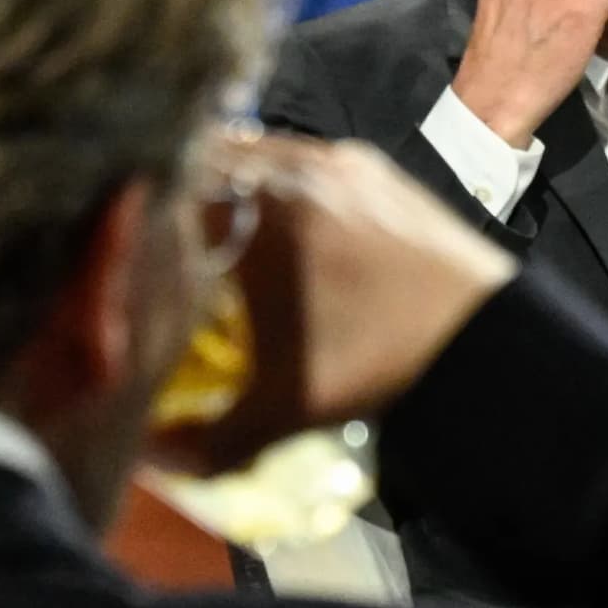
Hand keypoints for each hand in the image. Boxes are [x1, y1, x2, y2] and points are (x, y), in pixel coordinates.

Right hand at [152, 134, 518, 470]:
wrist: (492, 341)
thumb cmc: (383, 368)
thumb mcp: (283, 410)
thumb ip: (204, 440)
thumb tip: (149, 455)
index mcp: (257, 214)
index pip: (159, 182)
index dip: (129, 208)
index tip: (115, 236)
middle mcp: (294, 169)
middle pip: (202, 158)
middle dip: (172, 193)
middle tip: (155, 233)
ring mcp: (339, 161)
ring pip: (253, 152)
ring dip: (226, 182)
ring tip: (210, 228)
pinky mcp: (375, 170)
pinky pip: (302, 158)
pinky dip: (276, 182)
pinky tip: (276, 226)